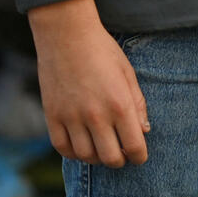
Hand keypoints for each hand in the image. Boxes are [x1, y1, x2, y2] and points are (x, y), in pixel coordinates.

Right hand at [28, 0, 149, 166]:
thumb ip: (138, 104)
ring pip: (86, 156)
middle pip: (110, 158)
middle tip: (122, 154)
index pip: (134, 146)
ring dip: (97, 158)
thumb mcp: (128, 74)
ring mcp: (71, 117)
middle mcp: (96, 115)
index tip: (140, 156)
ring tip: (103, 150)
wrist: (67, 35)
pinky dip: (74, 153)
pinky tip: (82, 146)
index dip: (140, 157)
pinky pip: (62, 147)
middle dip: (120, 160)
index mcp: (120, 105)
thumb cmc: (103, 51)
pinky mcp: (52, 116)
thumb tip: (145, 130)